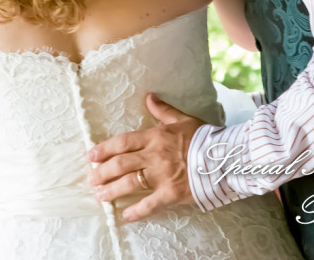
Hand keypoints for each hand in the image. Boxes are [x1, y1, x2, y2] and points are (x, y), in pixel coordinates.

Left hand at [87, 93, 203, 220]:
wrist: (222, 157)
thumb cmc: (203, 137)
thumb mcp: (181, 119)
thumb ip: (163, 110)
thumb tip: (149, 96)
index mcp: (155, 137)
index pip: (123, 142)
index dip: (105, 149)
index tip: (91, 155)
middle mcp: (154, 156)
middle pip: (121, 164)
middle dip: (103, 172)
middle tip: (91, 178)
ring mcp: (161, 176)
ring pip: (129, 184)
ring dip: (112, 190)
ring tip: (100, 195)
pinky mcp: (170, 194)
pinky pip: (149, 205)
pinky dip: (136, 212)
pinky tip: (124, 217)